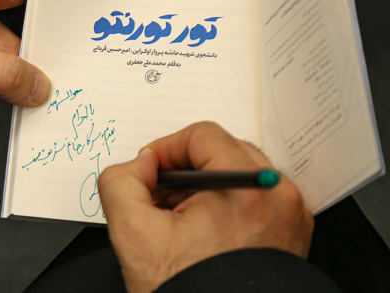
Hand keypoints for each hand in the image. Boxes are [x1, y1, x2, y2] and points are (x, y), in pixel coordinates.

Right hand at [97, 122, 312, 292]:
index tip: (149, 171)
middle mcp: (276, 196)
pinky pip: (253, 200)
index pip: (202, 134)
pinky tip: (201, 234)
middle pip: (223, 150)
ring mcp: (288, 216)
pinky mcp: (290, 234)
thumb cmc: (191, 292)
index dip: (166, 148)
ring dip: (202, 187)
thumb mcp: (133, 232)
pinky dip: (224, 206)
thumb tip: (140, 165)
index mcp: (246, 188)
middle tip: (159, 198)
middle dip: (184, 169)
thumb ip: (121, 181)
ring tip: (179, 222)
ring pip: (238, 175)